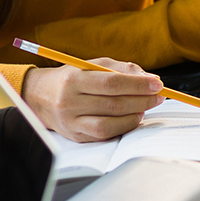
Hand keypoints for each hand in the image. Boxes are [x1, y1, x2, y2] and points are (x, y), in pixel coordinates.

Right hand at [21, 59, 163, 141]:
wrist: (40, 97)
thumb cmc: (72, 78)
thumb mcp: (92, 65)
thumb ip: (120, 69)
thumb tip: (148, 78)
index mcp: (74, 79)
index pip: (112, 82)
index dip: (137, 84)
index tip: (157, 84)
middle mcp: (70, 102)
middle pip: (113, 104)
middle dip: (142, 100)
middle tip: (158, 96)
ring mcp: (71, 122)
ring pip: (110, 123)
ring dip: (134, 115)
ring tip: (146, 107)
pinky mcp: (76, 136)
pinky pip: (104, 135)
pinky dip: (123, 127)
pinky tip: (132, 118)